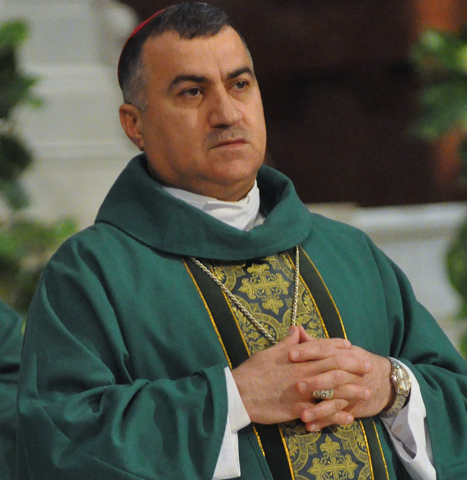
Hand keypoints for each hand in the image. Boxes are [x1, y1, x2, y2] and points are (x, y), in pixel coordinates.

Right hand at [231, 326, 364, 424]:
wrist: (240, 393)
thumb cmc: (253, 370)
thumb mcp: (270, 352)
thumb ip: (287, 342)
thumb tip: (297, 329)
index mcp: (297, 358)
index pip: (323, 349)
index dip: (338, 347)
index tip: (350, 346)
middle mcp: (304, 373)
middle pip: (334, 367)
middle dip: (353, 366)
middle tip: (369, 366)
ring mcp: (303, 392)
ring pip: (333, 390)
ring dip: (352, 391)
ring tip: (367, 393)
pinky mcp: (299, 410)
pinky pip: (322, 413)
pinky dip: (337, 415)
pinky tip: (349, 417)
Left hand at [290, 327, 392, 430]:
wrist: (385, 381)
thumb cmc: (354, 361)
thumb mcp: (339, 349)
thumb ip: (316, 343)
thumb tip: (297, 330)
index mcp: (342, 354)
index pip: (324, 351)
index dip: (308, 352)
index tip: (290, 354)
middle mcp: (348, 373)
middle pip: (332, 376)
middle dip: (316, 382)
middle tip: (297, 386)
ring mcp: (351, 392)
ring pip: (335, 400)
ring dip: (319, 409)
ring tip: (302, 415)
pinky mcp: (352, 407)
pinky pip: (338, 416)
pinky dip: (324, 422)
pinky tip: (310, 427)